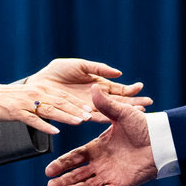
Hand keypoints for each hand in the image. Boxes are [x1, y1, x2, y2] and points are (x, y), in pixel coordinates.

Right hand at [0, 77, 92, 134]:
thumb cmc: (8, 99)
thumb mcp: (28, 96)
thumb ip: (43, 101)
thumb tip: (59, 107)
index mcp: (40, 89)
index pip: (63, 95)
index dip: (78, 102)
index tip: (92, 109)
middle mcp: (36, 93)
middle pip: (61, 101)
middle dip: (77, 109)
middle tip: (92, 116)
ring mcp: (27, 103)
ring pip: (50, 109)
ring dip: (66, 116)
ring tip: (80, 122)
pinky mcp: (17, 112)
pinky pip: (33, 119)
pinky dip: (45, 125)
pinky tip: (56, 131)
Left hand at [24, 58, 151, 122]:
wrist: (38, 83)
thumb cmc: (58, 72)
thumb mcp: (81, 65)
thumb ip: (99, 69)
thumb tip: (119, 73)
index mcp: (98, 86)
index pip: (119, 91)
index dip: (131, 91)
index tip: (143, 90)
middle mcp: (94, 99)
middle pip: (117, 103)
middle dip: (132, 104)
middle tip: (147, 107)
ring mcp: (85, 107)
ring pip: (105, 112)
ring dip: (119, 113)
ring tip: (132, 115)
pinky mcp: (73, 113)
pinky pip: (86, 116)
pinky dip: (96, 118)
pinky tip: (105, 119)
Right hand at [45, 84, 156, 185]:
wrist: (162, 140)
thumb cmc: (144, 125)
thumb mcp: (122, 113)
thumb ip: (106, 104)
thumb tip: (93, 87)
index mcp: (98, 147)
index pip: (75, 157)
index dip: (62, 163)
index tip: (49, 169)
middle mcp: (102, 163)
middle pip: (78, 173)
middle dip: (64, 179)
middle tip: (50, 185)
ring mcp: (111, 174)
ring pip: (89, 184)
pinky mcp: (123, 183)